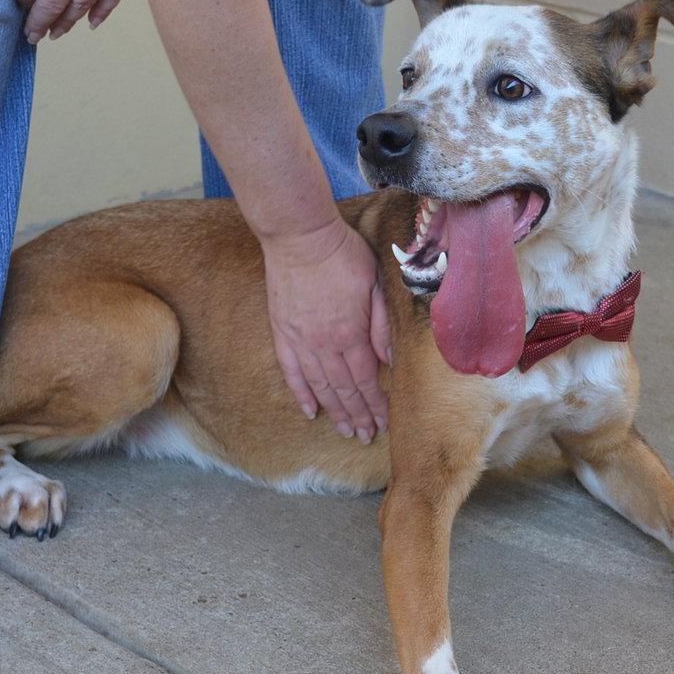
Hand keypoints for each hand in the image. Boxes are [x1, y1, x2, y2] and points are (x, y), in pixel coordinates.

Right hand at [263, 219, 391, 441]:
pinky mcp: (282, 333)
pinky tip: (311, 411)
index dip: (377, 404)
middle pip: (345, 390)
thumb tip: (390, 357)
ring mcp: (301, 341)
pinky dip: (302, 394)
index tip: (385, 422)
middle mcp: (325, 345)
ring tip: (346, 431)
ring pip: (320, 387)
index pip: (368, 379)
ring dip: (335, 412)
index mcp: (351, 334)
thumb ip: (382, 324)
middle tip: (367, 436)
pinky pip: (292, 372)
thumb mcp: (376, 285)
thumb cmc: (343, 255)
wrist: (300, 237)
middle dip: (359, 415)